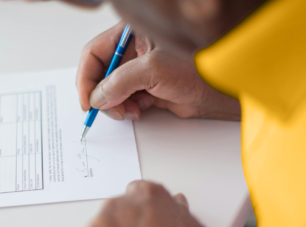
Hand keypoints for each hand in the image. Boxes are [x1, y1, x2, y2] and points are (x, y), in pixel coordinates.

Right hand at [77, 22, 240, 120]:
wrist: (219, 91)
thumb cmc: (198, 68)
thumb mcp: (154, 69)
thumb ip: (121, 82)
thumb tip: (98, 97)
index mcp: (131, 36)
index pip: (94, 53)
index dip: (86, 77)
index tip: (87, 100)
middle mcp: (132, 52)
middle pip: (100, 74)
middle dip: (102, 95)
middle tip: (110, 109)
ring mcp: (138, 72)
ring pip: (111, 91)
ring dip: (115, 105)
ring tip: (130, 111)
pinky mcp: (146, 90)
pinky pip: (125, 101)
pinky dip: (127, 109)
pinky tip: (139, 111)